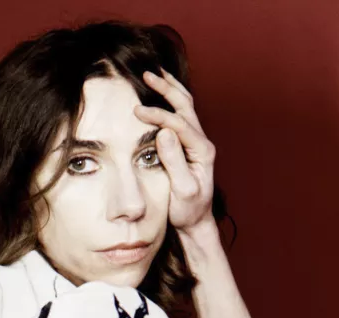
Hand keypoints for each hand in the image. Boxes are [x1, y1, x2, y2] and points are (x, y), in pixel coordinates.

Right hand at [133, 70, 215, 235]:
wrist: (195, 222)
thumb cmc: (188, 210)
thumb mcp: (182, 190)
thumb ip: (175, 162)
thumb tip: (164, 132)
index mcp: (202, 151)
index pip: (178, 124)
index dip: (157, 115)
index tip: (136, 112)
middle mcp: (202, 142)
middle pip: (186, 106)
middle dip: (166, 89)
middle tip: (147, 74)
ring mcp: (196, 142)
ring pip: (185, 106)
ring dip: (170, 88)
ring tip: (155, 73)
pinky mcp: (188, 144)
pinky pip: (181, 115)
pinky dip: (170, 99)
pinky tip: (160, 92)